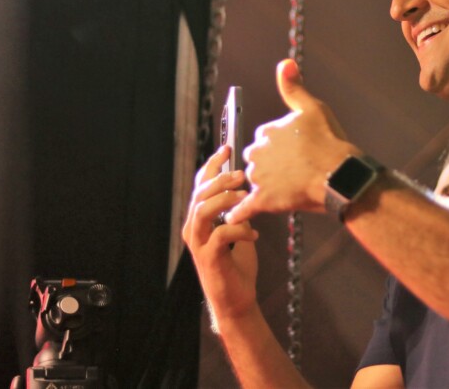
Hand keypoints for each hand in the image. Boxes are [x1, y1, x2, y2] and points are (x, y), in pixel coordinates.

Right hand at [182, 146, 259, 320]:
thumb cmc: (238, 265)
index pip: (201, 185)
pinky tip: (254, 233)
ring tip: (245, 196)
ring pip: (203, 211)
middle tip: (242, 174)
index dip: (212, 165)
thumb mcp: (239, 231)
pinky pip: (220, 235)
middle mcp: (194, 229)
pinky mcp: (209, 258)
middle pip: (200, 194)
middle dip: (220, 179)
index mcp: (200, 219)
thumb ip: (238, 211)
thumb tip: (250, 188)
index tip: (227, 148)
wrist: (237, 300)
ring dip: (224, 200)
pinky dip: (238, 229)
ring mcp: (199, 244)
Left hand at [228, 59, 358, 221]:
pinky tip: (235, 215)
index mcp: (267, 132)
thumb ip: (294, 88)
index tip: (294, 151)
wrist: (339, 175)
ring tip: (285, 190)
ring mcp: (259, 177)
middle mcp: (258, 152)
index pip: (264, 139)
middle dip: (268, 164)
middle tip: (291, 171)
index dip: (279, 146)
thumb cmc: (330, 142)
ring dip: (262, 185)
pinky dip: (238, 212)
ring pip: (252, 181)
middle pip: (255, 159)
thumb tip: (284, 63)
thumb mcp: (313, 108)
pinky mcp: (263, 200)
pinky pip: (243, 207)